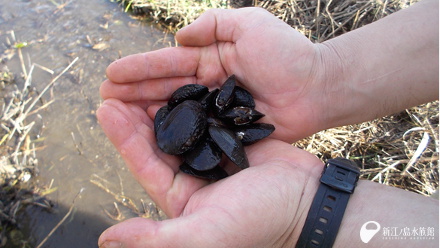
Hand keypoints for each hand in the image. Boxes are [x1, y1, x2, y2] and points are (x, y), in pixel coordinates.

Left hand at [96, 98, 323, 246]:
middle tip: (115, 88)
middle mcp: (193, 177)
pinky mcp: (231, 140)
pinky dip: (191, 101)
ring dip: (160, 105)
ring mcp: (213, 156)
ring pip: (180, 127)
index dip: (124, 137)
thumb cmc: (261, 222)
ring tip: (140, 81)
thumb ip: (158, 238)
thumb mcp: (206, 235)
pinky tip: (178, 84)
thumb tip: (106, 239)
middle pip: (158, 142)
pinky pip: (205, 117)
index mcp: (182, 199)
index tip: (106, 109)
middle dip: (135, 117)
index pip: (145, 164)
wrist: (309, 203)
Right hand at [100, 8, 329, 142]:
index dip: (139, 69)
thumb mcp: (249, 25)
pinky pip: (195, 134)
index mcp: (210, 59)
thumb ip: (214, 24)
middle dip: (133, 94)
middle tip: (103, 100)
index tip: (111, 75)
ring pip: (174, 113)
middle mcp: (207, 85)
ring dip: (145, 115)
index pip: (168, 64)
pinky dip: (173, 137)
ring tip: (115, 118)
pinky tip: (150, 141)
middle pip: (165, 90)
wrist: (317, 88)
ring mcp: (215, 110)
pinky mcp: (226, 132)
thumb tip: (179, 37)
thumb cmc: (288, 53)